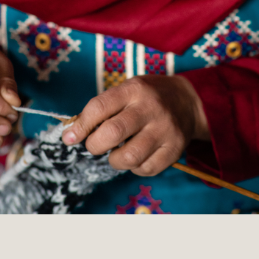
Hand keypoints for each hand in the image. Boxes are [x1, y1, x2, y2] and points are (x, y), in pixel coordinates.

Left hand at [61, 75, 209, 175]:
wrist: (188, 101)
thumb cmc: (146, 97)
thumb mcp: (126, 90)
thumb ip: (102, 108)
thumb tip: (72, 133)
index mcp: (133, 90)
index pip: (99, 107)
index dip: (80, 126)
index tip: (69, 137)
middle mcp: (150, 108)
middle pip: (113, 133)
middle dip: (94, 145)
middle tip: (95, 146)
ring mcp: (165, 130)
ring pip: (130, 156)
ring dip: (114, 160)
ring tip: (116, 153)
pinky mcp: (174, 149)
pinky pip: (146, 168)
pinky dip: (134, 168)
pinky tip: (135, 157)